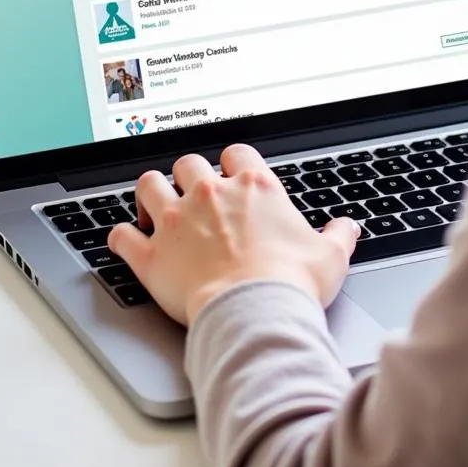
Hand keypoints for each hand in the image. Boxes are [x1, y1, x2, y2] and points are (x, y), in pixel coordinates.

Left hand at [108, 144, 360, 325]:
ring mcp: (176, 221)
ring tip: (154, 206)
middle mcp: (211, 194)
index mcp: (254, 187)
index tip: (232, 176)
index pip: (236, 153)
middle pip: (188, 162)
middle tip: (193, 194)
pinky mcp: (151, 254)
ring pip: (148, 185)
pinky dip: (120, 238)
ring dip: (150, 194)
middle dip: (188, 175)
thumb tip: (348, 229)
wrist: (255, 313)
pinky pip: (120, 235)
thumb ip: (338, 236)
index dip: (232, 163)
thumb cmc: (291, 283)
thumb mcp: (330, 255)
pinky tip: (125, 241)